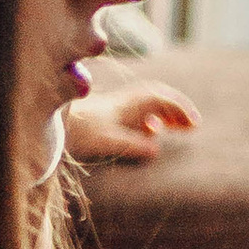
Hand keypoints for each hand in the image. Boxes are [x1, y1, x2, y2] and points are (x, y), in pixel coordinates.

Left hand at [65, 78, 200, 164]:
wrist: (54, 124)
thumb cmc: (79, 132)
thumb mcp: (107, 141)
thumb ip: (132, 144)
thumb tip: (156, 149)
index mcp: (129, 105)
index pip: (163, 101)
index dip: (181, 111)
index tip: (195, 124)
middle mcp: (126, 103)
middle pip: (160, 98)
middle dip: (179, 110)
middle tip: (194, 125)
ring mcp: (118, 108)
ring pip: (150, 104)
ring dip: (167, 113)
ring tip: (180, 127)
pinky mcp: (110, 115)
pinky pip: (139, 111)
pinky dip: (153, 118)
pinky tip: (152, 130)